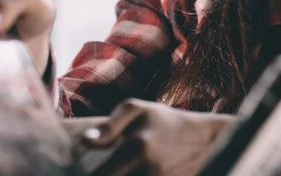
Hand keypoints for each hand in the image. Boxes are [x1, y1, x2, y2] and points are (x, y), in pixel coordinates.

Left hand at [81, 99, 235, 175]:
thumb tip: (83, 142)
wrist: (204, 139)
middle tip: (100, 170)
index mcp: (137, 146)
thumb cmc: (164, 122)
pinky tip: (133, 173)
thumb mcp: (136, 110)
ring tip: (122, 169)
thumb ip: (108, 126)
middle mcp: (150, 169)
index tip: (77, 173)